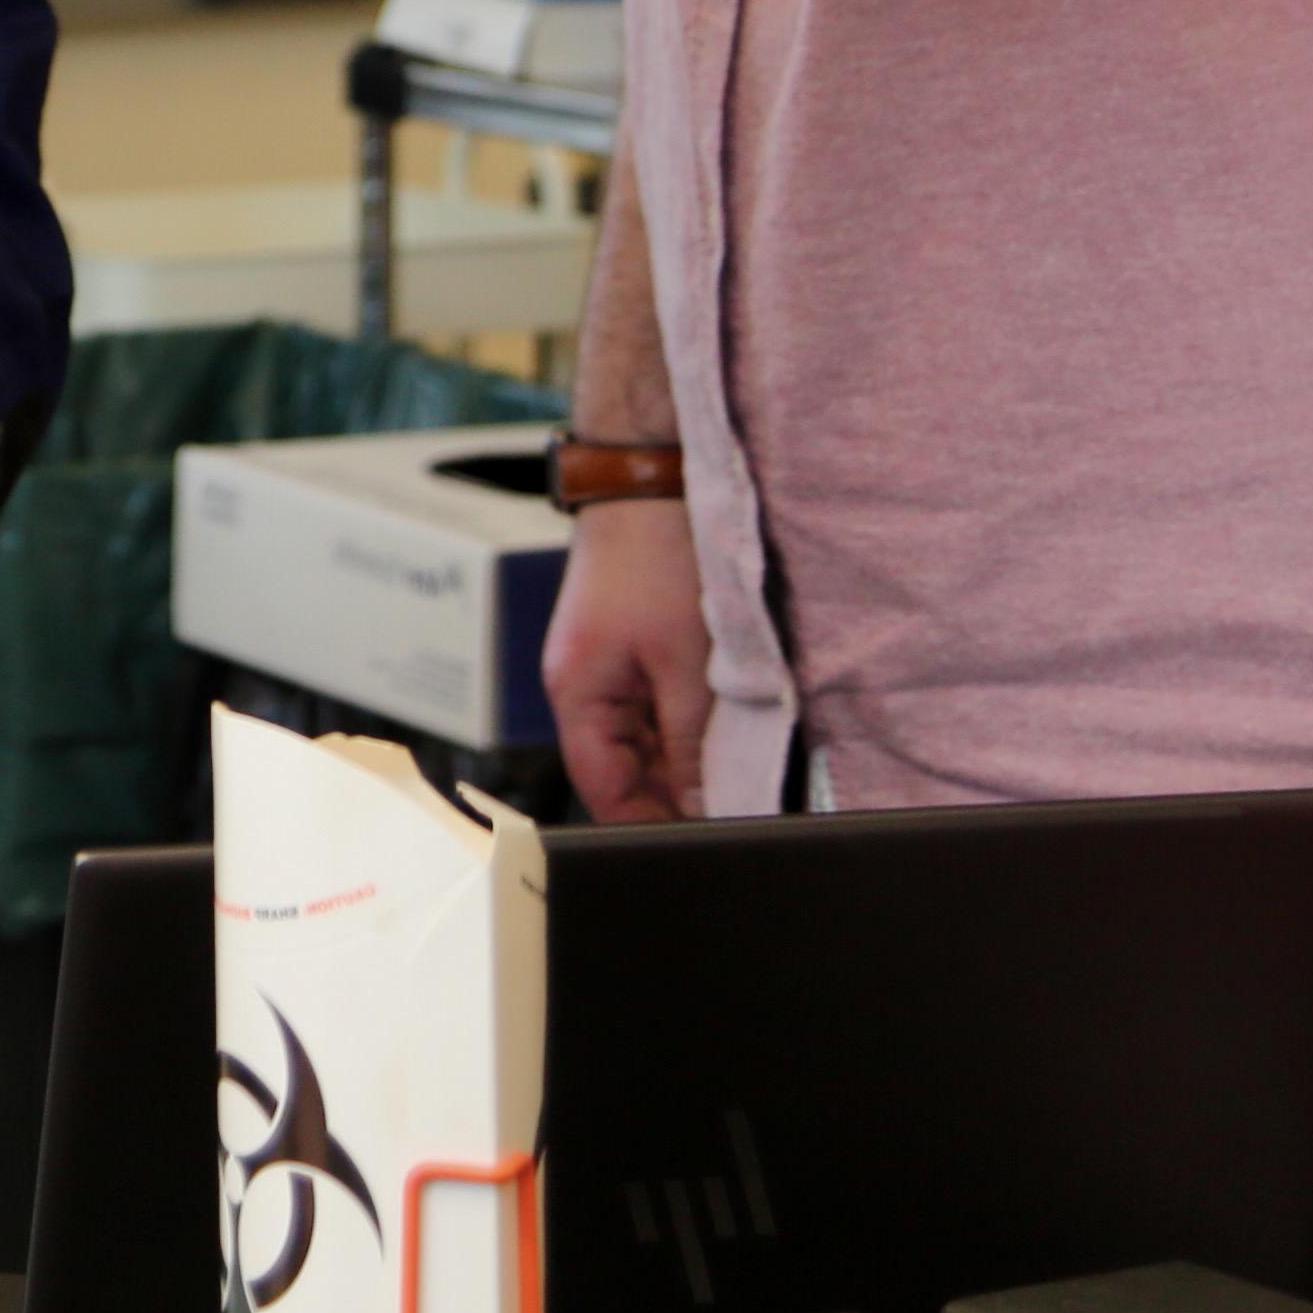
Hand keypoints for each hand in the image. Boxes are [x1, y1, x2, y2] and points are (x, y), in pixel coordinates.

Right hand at [543, 492, 711, 823]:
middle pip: (622, 767)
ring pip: (642, 736)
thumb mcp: (687, 664)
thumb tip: (707, 808)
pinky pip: (651, 701)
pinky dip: (685, 715)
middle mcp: (579, 681)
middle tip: (737, 800)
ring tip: (735, 753)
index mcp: (575, 692)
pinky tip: (724, 713)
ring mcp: (602, 660)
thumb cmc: (657, 552)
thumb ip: (692, 745)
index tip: (706, 840)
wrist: (649, 471)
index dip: (651, 823)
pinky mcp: (626, 640)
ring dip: (685, 750)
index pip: (604, 790)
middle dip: (675, 789)